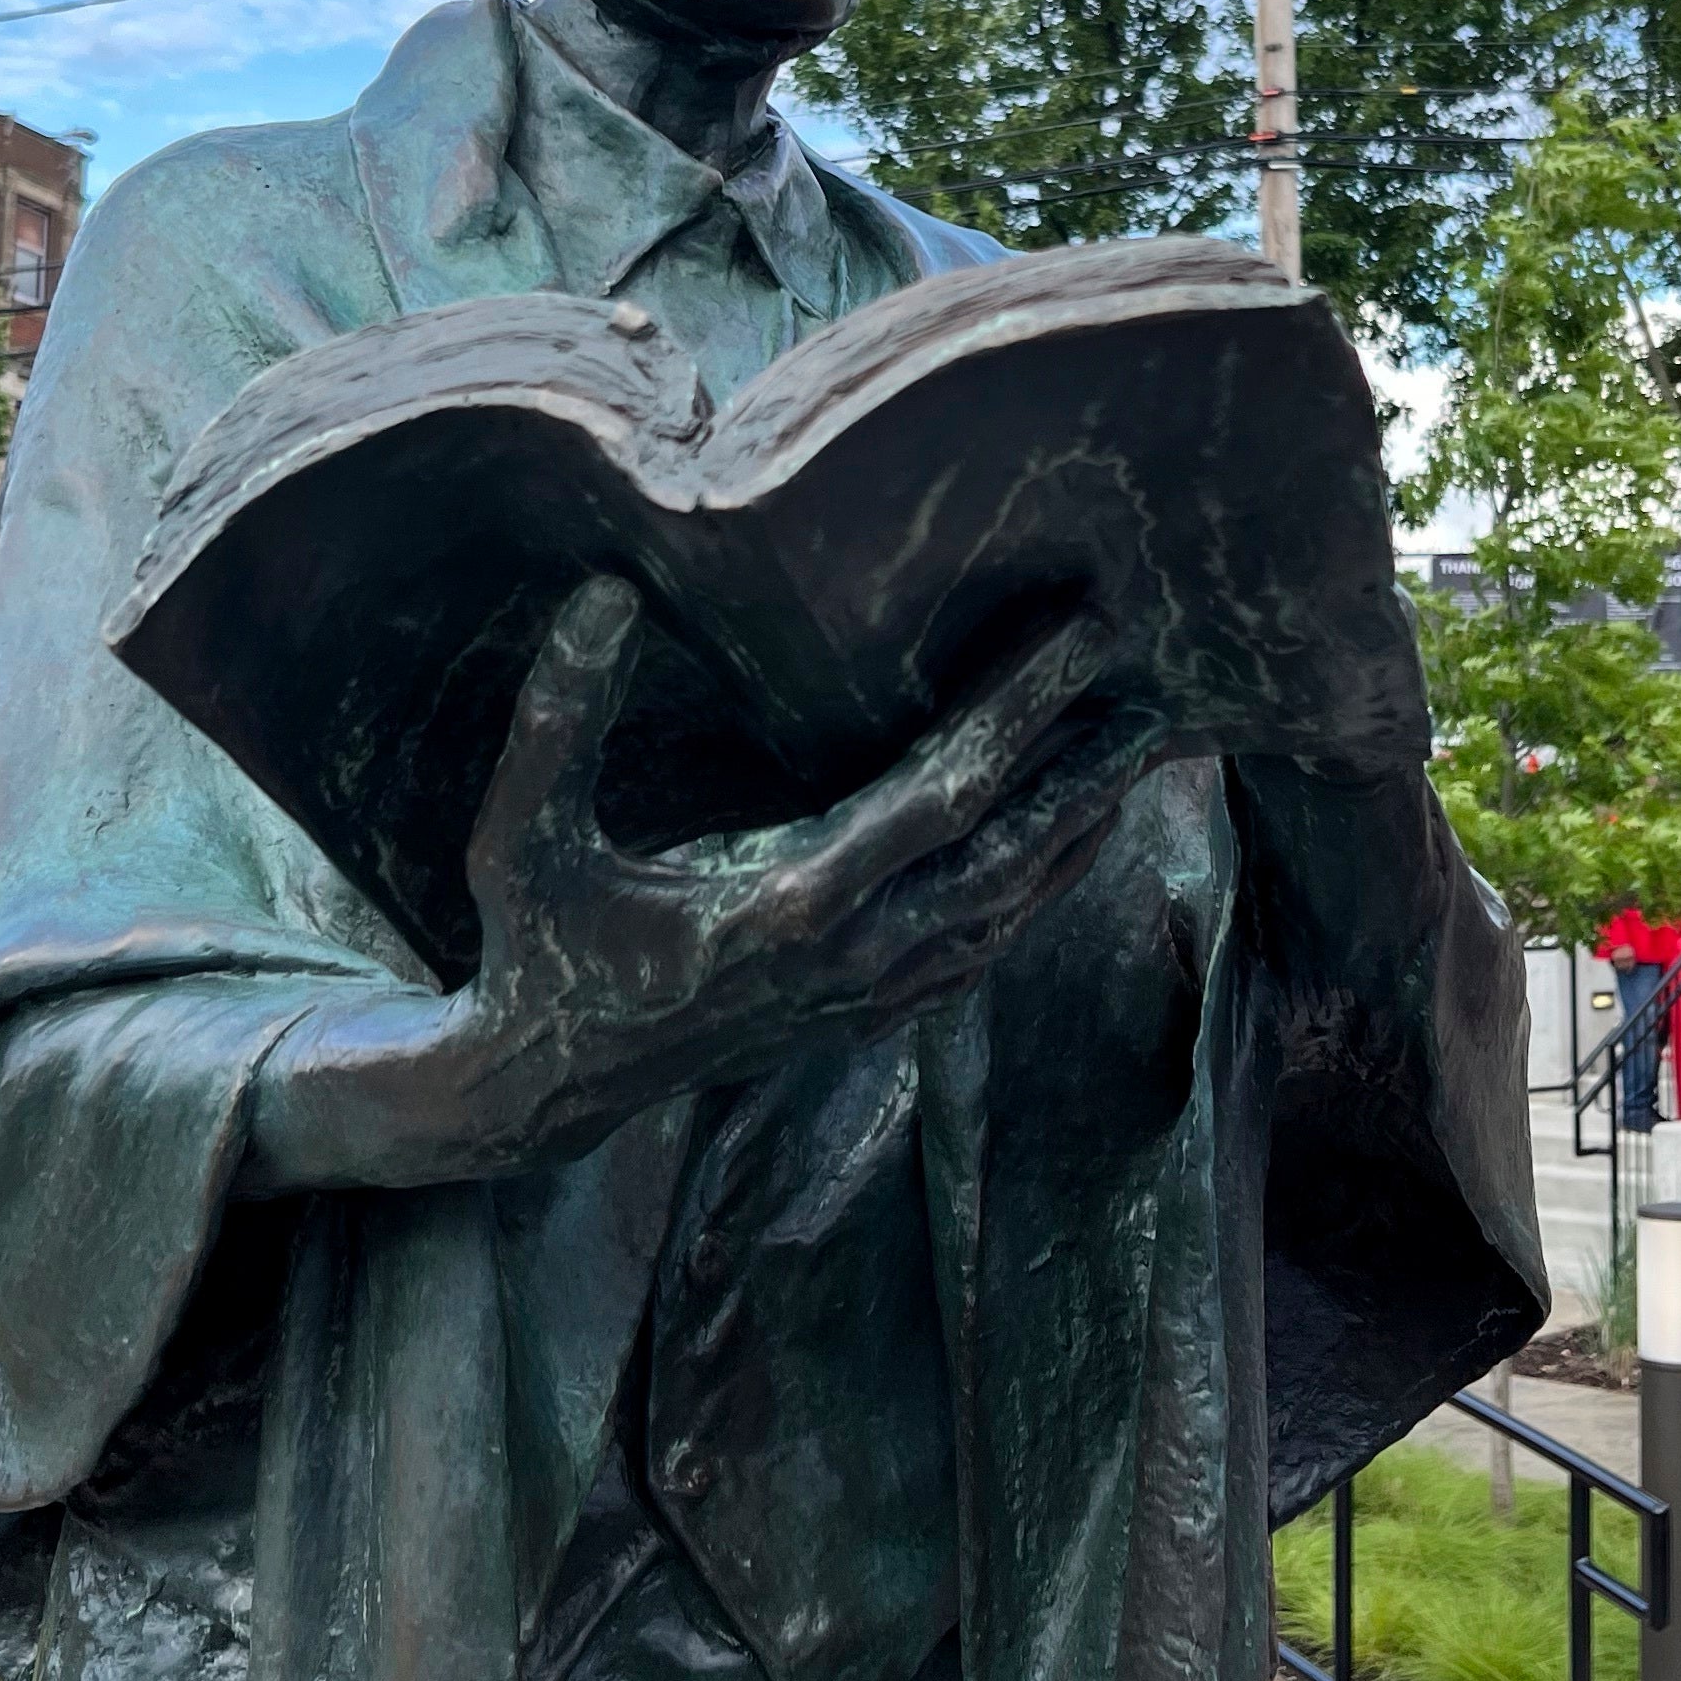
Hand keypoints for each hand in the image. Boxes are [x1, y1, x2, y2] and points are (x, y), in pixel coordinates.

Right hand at [436, 580, 1168, 1150]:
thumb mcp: (522, 833)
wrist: (545, 1086)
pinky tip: (1069, 842)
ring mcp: (866, 996)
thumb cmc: (534, 941)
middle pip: (1009, 852)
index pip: (940, 796)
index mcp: (789, 906)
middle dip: (1086, 766)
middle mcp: (851, 958)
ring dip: (1079, 827)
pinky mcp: (864, 1014)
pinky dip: (1039, 890)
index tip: (1084, 636)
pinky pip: (983, 948)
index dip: (1020, 713)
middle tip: (1158, 687)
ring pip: (1011, 908)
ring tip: (1139, 751)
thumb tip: (606, 594)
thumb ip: (557, 717)